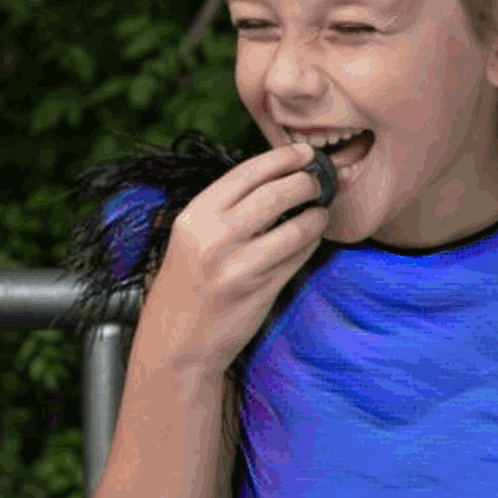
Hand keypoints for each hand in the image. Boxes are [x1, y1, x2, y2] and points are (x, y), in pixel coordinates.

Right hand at [142, 142, 329, 374]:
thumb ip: (223, 211)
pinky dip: (311, 242)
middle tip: (318, 180)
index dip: (282, 158)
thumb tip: (273, 180)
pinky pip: (298, 255)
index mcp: (195, 216)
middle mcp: (216, 236)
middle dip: (306, 181)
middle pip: (277, 193)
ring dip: (317, 214)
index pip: (247, 172)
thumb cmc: (184, 288)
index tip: (304, 153)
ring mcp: (241, 264)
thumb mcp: (189, 239)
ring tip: (321, 210)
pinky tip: (311, 237)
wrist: (176, 343)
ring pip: (296, 226)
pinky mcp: (262, 288)